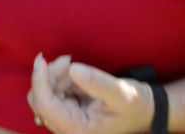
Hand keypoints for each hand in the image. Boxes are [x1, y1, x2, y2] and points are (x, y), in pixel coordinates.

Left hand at [27, 53, 153, 133]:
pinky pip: (52, 91)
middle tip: (69, 60)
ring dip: (56, 75)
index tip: (41, 59)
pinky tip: (74, 74)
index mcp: (78, 131)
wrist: (145, 109)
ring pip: (44, 93)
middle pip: (39, 99)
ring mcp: (66, 120)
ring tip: (74, 66)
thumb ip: (96, 82)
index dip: (39, 81)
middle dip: (50, 76)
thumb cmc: (136, 105)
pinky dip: (60, 78)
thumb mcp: (121, 92)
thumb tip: (72, 69)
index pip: (46, 106)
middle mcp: (68, 129)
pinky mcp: (67, 111)